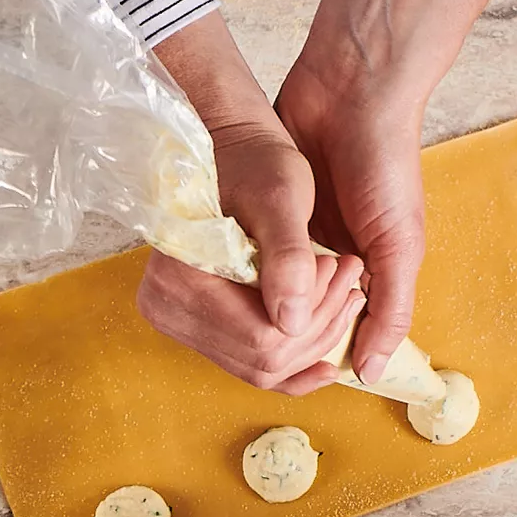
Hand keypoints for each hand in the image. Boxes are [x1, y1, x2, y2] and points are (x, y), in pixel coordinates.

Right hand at [142, 10, 365, 393]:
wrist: (230, 148)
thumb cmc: (254, 161)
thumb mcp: (281, 199)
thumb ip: (286, 259)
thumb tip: (292, 325)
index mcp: (179, 280)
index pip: (261, 338)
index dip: (313, 315)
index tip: (339, 270)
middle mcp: (168, 309)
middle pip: (261, 360)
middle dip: (317, 330)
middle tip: (349, 285)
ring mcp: (178, 323)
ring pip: (261, 368)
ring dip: (311, 343)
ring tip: (343, 298)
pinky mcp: (196, 328)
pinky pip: (249, 366)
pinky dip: (291, 366)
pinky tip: (325, 358)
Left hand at [275, 0, 505, 382]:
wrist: (353, 89)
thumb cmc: (386, 168)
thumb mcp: (398, 247)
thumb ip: (388, 311)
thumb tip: (369, 374)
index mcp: (363, 279)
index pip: (335, 336)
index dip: (317, 349)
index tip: (300, 356)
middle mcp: (328, 265)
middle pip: (297, 319)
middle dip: (287, 319)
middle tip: (273, 312)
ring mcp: (295, 241)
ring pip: (267, 292)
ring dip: (258, 295)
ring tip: (244, 295)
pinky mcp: (265, 216)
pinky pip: (244, 254)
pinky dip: (238, 263)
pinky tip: (226, 272)